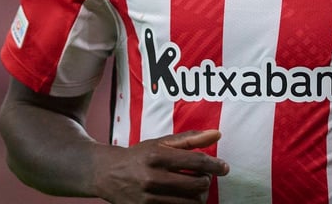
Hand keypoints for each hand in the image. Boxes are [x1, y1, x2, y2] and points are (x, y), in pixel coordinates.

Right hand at [91, 129, 229, 203]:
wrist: (107, 174)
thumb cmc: (139, 156)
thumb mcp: (160, 143)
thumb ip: (189, 139)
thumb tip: (217, 134)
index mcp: (157, 156)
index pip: (196, 162)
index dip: (215, 165)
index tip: (224, 167)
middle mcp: (152, 177)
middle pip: (197, 185)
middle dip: (206, 181)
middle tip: (203, 178)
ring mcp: (148, 198)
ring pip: (191, 203)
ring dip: (199, 196)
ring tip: (195, 190)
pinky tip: (184, 198)